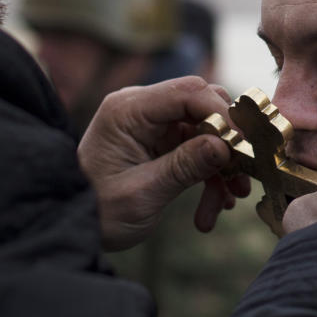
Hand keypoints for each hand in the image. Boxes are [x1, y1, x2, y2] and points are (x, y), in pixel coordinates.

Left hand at [78, 76, 249, 251]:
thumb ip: (184, 167)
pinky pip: (197, 151)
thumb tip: (225, 146)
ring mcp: (151, 126)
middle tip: (241, 172)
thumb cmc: (97, 210)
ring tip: (229, 201)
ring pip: (206, 132)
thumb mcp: (142, 193)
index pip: (188, 92)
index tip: (244, 146)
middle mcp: (141, 109)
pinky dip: (209, 177)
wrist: (72, 225)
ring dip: (221, 167)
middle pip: (203, 106)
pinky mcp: (160, 144)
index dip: (223, 115)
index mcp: (129, 110)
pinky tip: (212, 209)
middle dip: (226, 141)